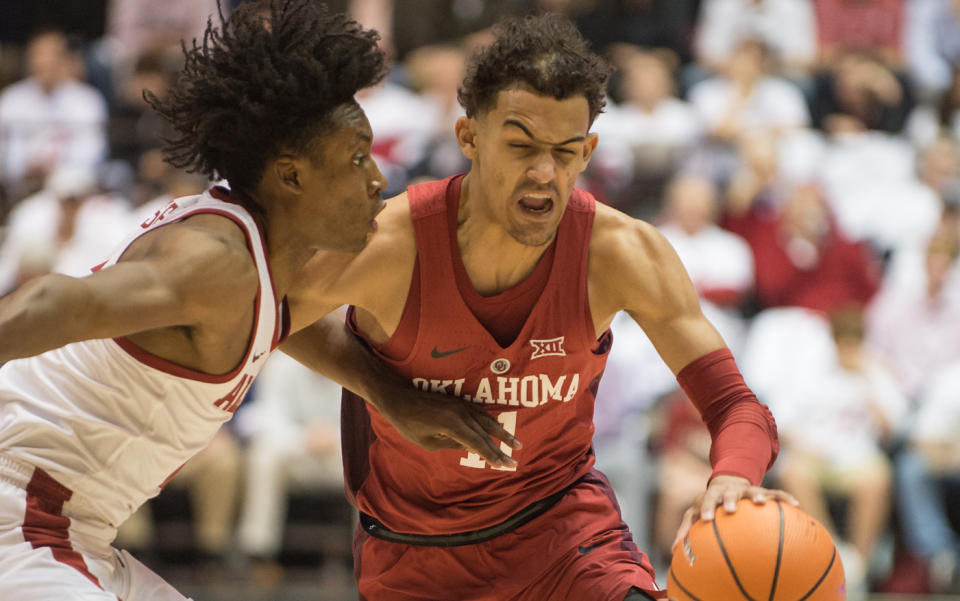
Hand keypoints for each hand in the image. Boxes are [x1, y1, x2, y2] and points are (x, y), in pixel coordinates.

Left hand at [370, 378, 521, 468]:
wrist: (399, 397)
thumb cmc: (409, 424)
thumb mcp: (429, 442)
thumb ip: (453, 445)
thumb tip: (472, 448)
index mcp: (453, 425)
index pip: (478, 443)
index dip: (493, 456)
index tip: (505, 466)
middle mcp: (461, 413)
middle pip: (486, 433)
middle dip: (500, 449)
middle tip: (514, 461)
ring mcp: (462, 404)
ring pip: (487, 421)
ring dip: (502, 433)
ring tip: (516, 443)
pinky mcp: (459, 401)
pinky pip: (480, 412)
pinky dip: (491, 422)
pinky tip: (498, 428)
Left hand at [671, 475, 797, 549]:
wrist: (726, 481)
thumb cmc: (708, 504)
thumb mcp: (695, 513)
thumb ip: (685, 529)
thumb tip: (673, 550)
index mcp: (712, 496)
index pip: (707, 501)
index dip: (706, 509)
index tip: (705, 519)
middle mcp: (728, 491)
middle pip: (728, 494)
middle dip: (729, 500)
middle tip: (730, 509)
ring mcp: (745, 490)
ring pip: (752, 491)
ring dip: (756, 495)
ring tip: (762, 502)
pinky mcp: (761, 490)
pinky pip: (776, 494)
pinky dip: (785, 497)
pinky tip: (797, 504)